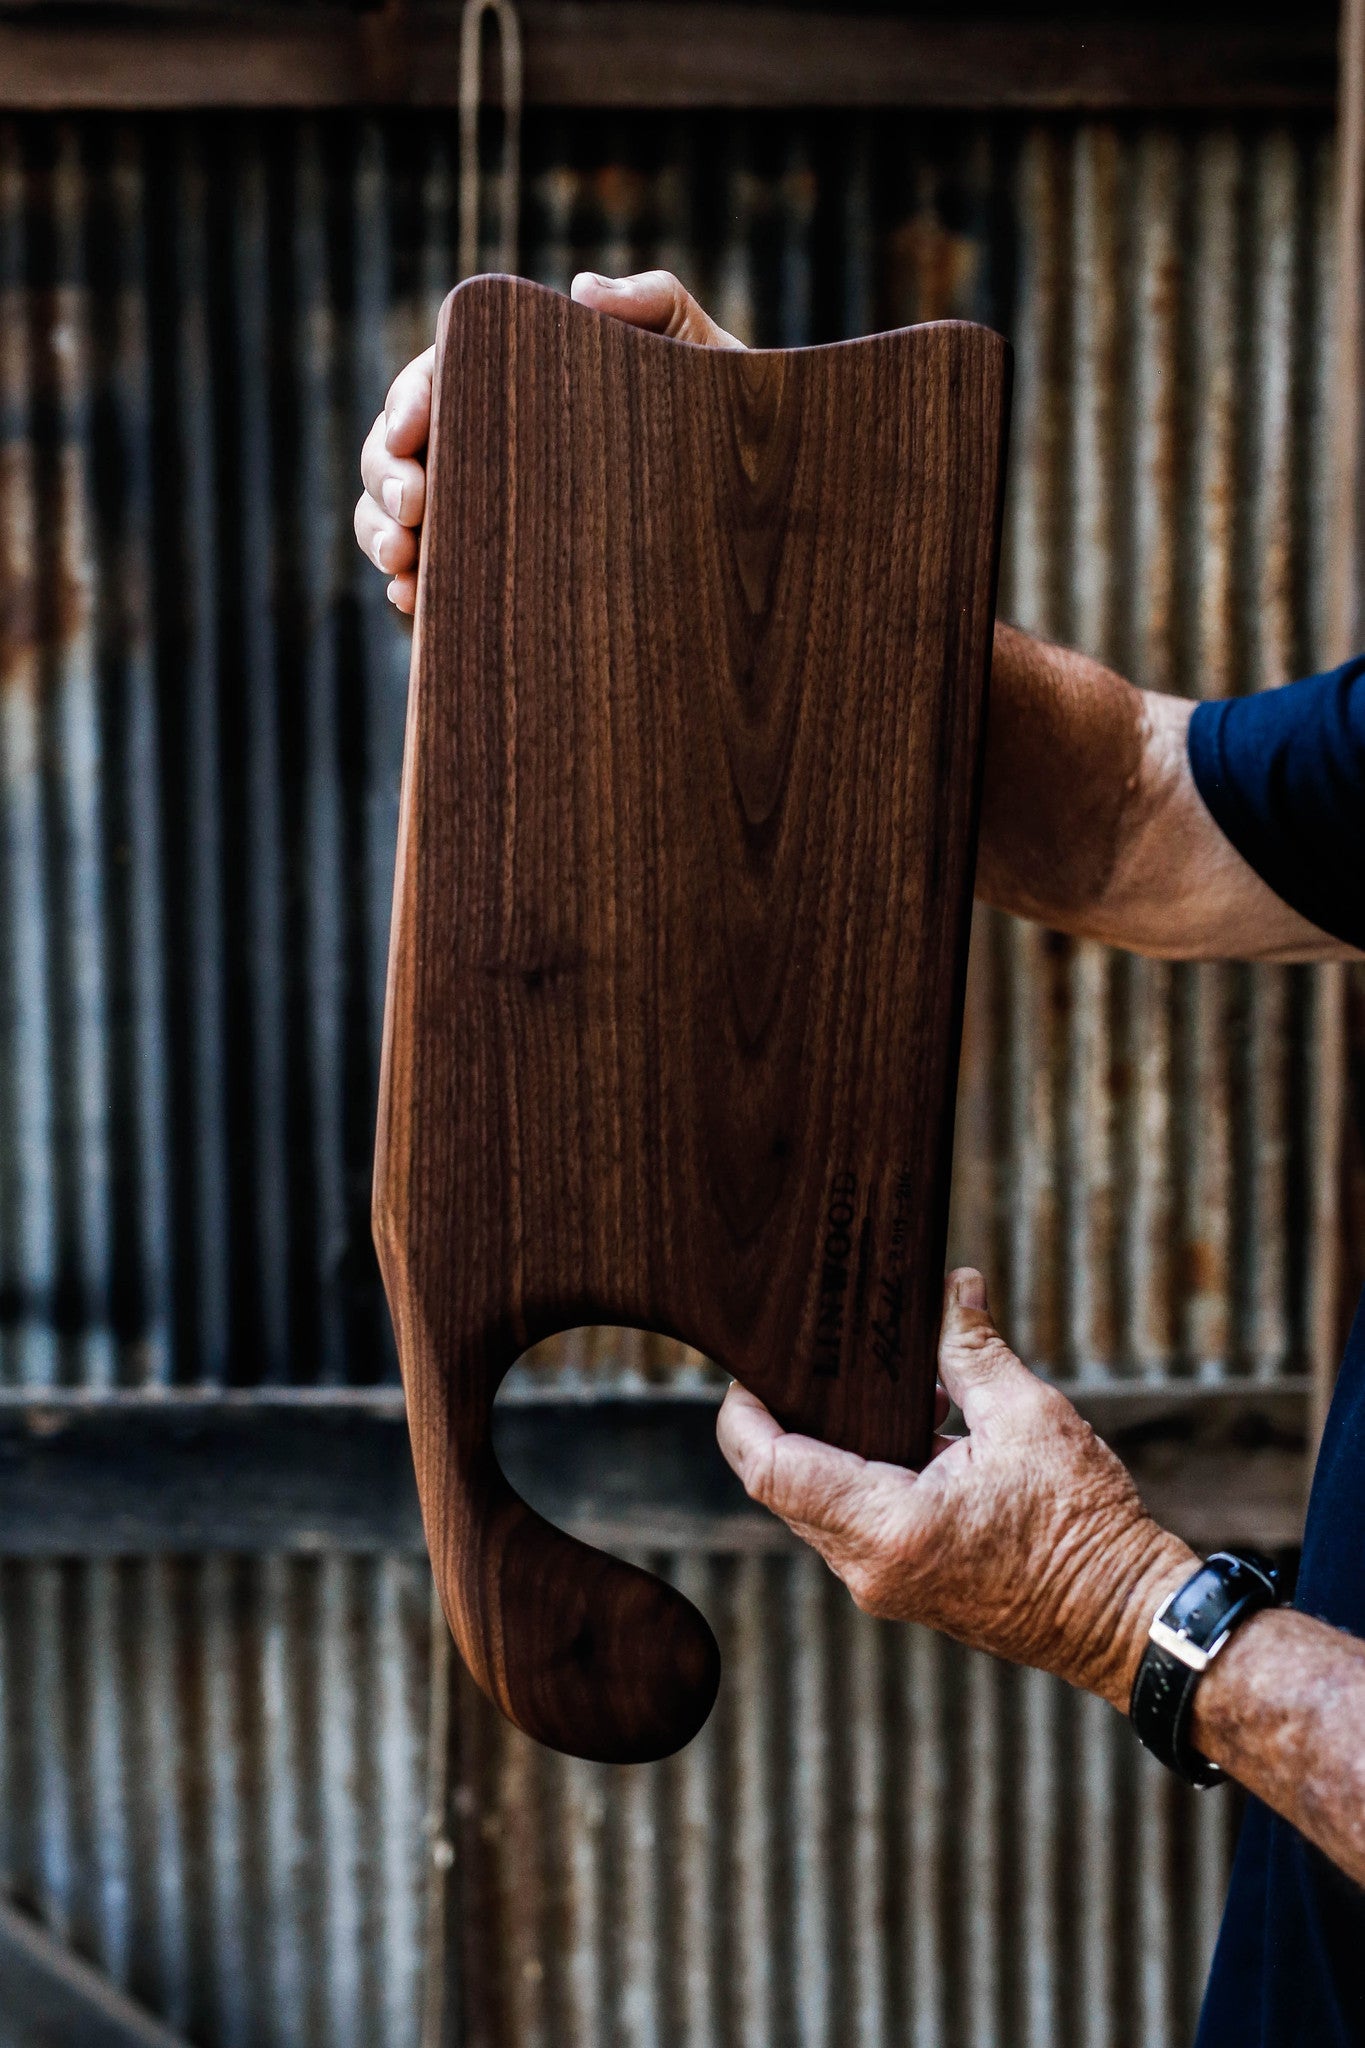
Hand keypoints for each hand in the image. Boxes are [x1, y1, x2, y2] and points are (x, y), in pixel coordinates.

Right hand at [354, 269, 742, 614]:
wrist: (763, 512)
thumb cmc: (726, 419)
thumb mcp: (704, 356)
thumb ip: (656, 307)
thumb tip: (583, 290)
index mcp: (517, 383)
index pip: (439, 378)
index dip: (410, 401)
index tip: (413, 427)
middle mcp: (489, 446)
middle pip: (399, 449)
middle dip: (386, 476)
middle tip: (411, 511)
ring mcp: (487, 512)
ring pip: (398, 515)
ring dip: (381, 533)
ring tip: (402, 565)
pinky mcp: (497, 574)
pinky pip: (434, 581)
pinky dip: (412, 588)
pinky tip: (415, 603)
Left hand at [717, 1268, 1196, 1709]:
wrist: (1129, 1622)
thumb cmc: (1086, 1529)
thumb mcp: (1029, 1418)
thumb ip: (972, 1350)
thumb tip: (950, 1287)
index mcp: (889, 1526)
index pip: (769, 1468)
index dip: (744, 1414)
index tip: (750, 1370)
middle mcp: (872, 1568)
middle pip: (784, 1486)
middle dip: (787, 1421)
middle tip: (811, 1359)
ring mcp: (887, 1586)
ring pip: (817, 1509)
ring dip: (833, 1448)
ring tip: (883, 1387)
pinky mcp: (908, 1589)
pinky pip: (854, 1527)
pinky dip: (864, 1476)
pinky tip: (918, 1429)